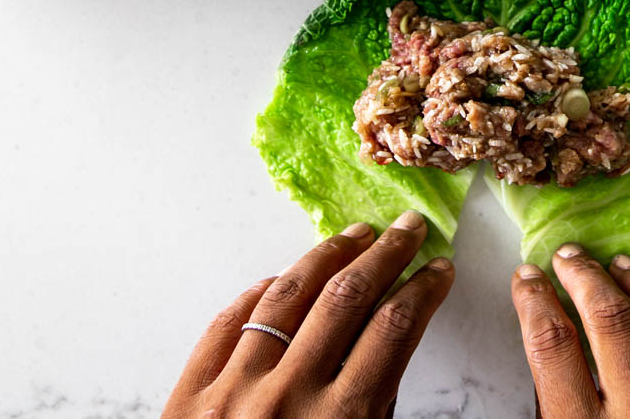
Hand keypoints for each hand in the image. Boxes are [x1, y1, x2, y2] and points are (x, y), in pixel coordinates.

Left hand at [163, 210, 453, 417]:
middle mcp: (288, 395)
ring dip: (327, 257)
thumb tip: (393, 343)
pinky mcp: (190, 391)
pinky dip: (258, 293)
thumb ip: (375, 409)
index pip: (394, 328)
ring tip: (354, 236)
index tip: (439, 269)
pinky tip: (281, 276)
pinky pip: (228, 322)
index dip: (423, 289)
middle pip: (348, 297)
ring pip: (287, 294)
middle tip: (408, 228)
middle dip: (386, 254)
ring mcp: (234, 388)